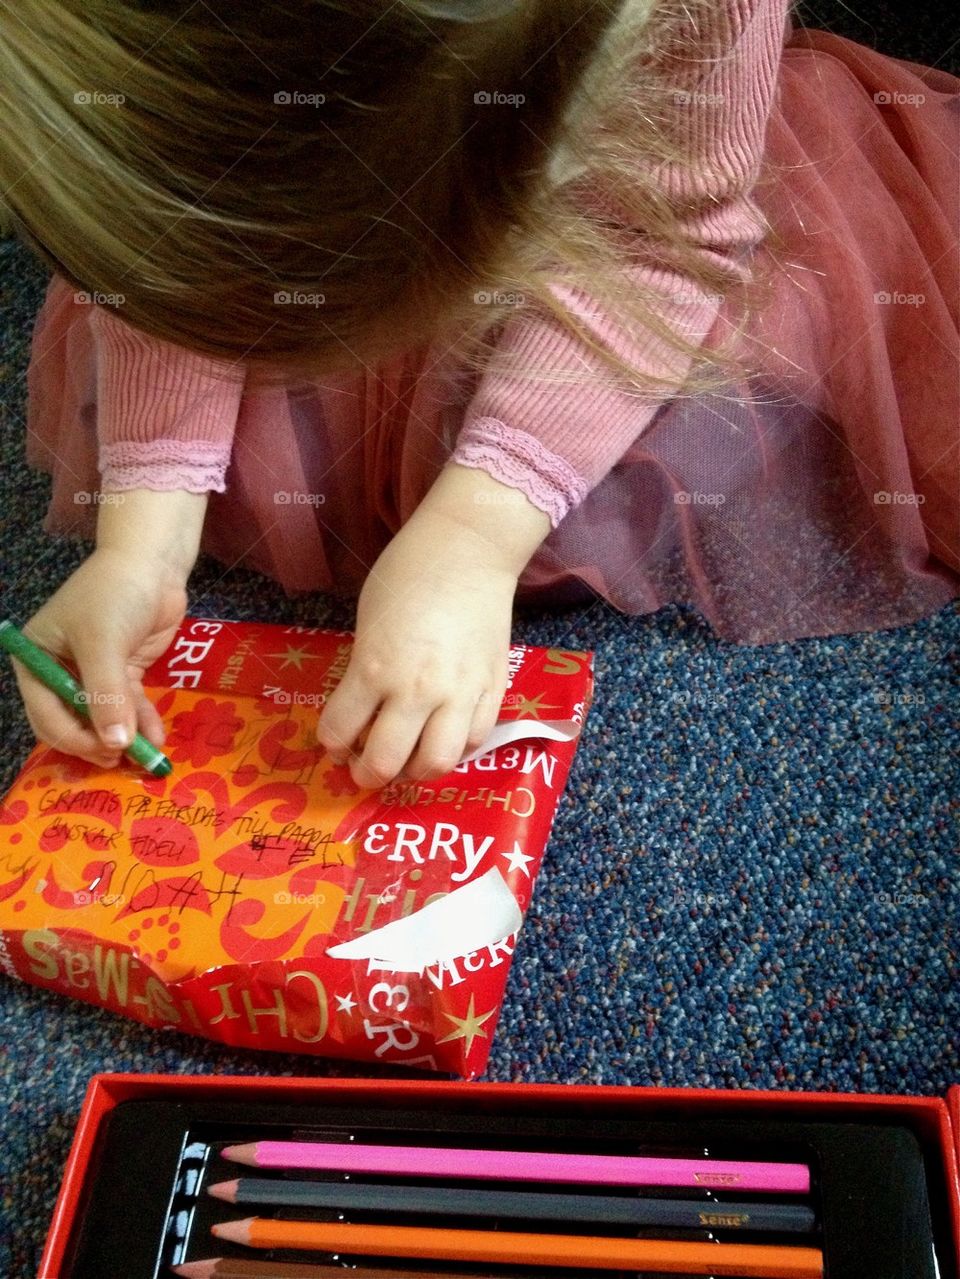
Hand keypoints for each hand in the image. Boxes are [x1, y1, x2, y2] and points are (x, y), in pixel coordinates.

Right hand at [10, 547, 187, 767]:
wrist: (154, 564)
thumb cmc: (115, 595)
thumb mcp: (103, 643)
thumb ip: (106, 695)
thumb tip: (113, 743)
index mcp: (36, 659)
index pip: (45, 712)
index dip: (73, 737)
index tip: (104, 750)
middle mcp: (59, 670)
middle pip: (72, 722)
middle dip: (97, 742)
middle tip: (122, 760)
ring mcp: (93, 673)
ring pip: (104, 718)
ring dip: (124, 737)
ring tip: (146, 756)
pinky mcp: (124, 672)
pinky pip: (129, 706)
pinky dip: (141, 722)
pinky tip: (156, 737)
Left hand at [315, 517, 515, 788]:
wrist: (469, 550)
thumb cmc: (407, 575)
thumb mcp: (368, 623)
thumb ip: (364, 670)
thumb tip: (364, 712)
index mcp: (375, 668)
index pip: (340, 731)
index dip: (331, 743)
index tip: (336, 742)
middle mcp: (417, 690)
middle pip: (386, 762)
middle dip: (367, 773)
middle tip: (364, 768)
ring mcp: (460, 694)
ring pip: (437, 764)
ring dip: (415, 772)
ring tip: (408, 762)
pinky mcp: (493, 689)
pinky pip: (474, 741)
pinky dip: (455, 748)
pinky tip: (443, 736)